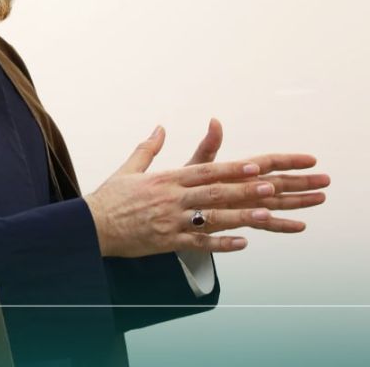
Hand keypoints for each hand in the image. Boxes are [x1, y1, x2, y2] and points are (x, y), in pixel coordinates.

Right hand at [83, 122, 328, 257]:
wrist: (90, 226)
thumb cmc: (111, 197)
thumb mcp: (129, 168)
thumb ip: (149, 147)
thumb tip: (160, 127)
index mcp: (168, 178)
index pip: (209, 169)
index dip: (236, 166)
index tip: (261, 163)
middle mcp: (174, 197)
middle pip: (220, 191)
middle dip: (251, 188)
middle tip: (280, 184)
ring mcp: (173, 221)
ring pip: (214, 217)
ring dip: (244, 214)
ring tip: (270, 212)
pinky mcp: (167, 242)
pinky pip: (199, 242)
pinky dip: (222, 243)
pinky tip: (244, 243)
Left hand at [181, 118, 328, 228]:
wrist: (174, 209)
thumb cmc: (184, 184)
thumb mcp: (196, 165)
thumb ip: (208, 146)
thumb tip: (215, 121)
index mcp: (238, 170)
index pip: (268, 162)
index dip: (289, 160)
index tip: (311, 159)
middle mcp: (246, 186)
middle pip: (279, 183)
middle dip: (302, 181)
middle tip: (326, 180)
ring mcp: (246, 203)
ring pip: (278, 202)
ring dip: (299, 201)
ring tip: (321, 198)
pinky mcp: (241, 219)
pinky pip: (265, 224)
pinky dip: (281, 225)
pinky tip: (300, 226)